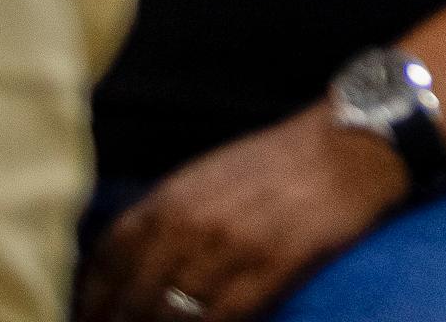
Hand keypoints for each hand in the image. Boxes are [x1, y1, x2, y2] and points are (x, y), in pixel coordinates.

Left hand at [79, 106, 408, 320]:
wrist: (354, 142)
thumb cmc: (282, 159)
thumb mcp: (210, 175)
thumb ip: (168, 214)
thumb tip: (131, 264)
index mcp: (172, 197)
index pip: (107, 260)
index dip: (92, 298)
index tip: (91, 316)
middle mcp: (191, 223)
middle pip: (133, 297)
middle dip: (119, 321)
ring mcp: (231, 248)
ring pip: (169, 315)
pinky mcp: (272, 268)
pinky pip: (219, 318)